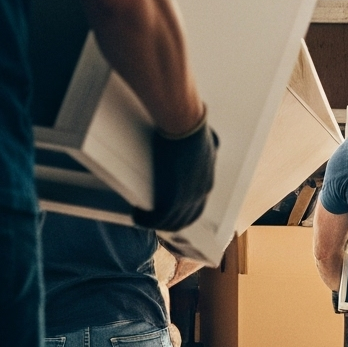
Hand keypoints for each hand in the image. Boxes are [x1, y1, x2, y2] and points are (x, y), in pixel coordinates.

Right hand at [136, 115, 218, 231]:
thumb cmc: (190, 125)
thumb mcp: (206, 141)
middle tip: (151, 219)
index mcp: (207, 181)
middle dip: (167, 223)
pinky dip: (146, 220)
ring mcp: (188, 197)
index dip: (181, 214)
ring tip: (140, 217)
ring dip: (154, 223)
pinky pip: (158, 218)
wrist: (184, 123)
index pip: (196, 208)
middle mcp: (200, 192)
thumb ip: (209, 145)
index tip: (168, 213)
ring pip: (170, 222)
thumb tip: (210, 138)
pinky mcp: (172, 197)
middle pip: (184, 219)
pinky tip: (137, 215)